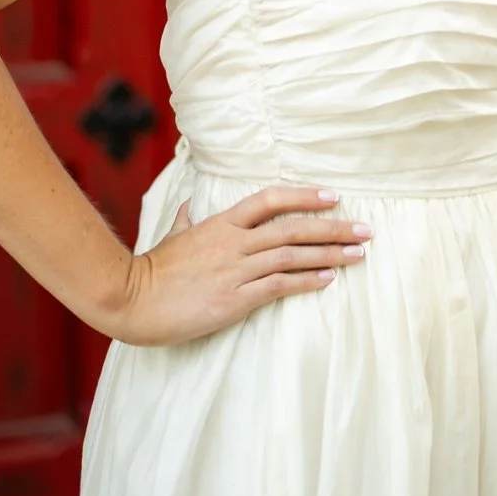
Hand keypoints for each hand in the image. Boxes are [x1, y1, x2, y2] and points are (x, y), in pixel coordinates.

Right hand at [107, 186, 369, 345]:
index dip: (304, 195)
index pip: (270, 200)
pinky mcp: (234, 298)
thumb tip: (188, 206)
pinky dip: (307, 281)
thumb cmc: (150, 271)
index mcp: (220, 223)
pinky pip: (278, 286)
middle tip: (366, 230)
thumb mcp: (171, 237)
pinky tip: (328, 281)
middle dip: (334, 228)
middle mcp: (233, 242)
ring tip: (359, 255)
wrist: (130, 300)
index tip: (334, 197)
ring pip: (292, 255)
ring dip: (330, 255)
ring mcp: (235, 270)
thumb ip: (185, 220)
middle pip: (293, 228)